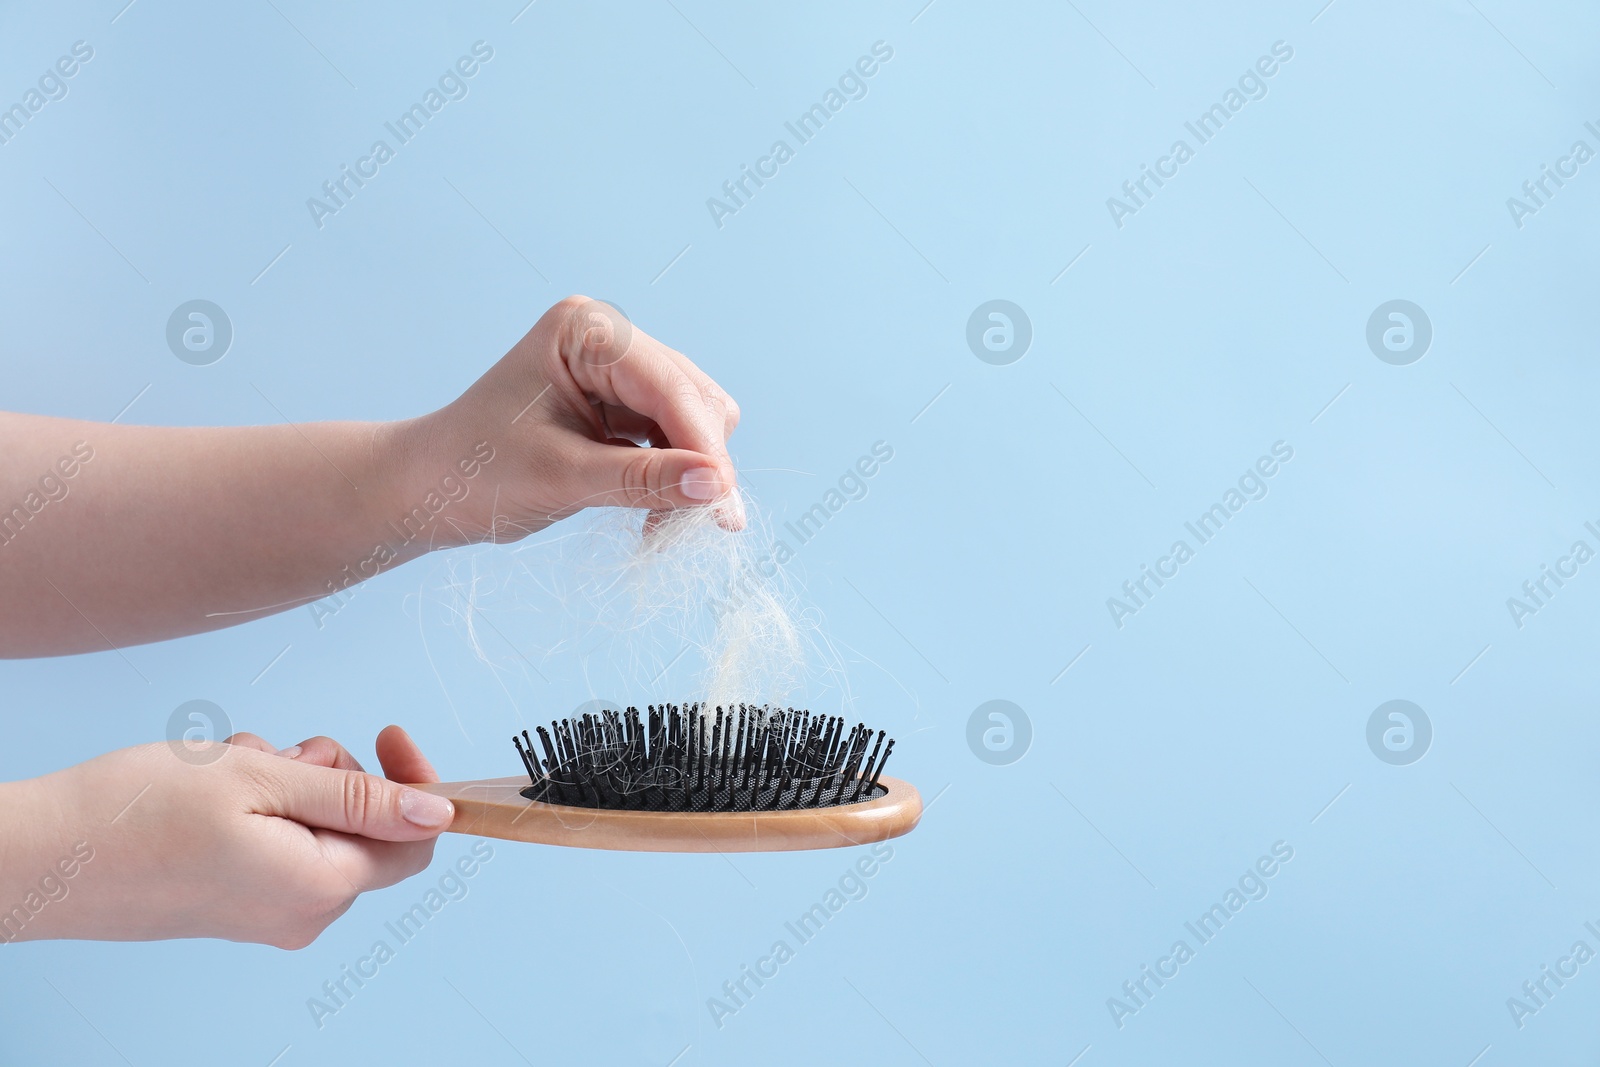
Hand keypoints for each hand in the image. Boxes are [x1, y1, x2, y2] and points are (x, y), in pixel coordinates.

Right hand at [1, 726, 450, 947]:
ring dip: (290, 781)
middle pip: (366, 827)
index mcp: (321, 887)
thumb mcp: (264, 782)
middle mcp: (303, 913)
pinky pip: (280, 842)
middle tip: (279, 753)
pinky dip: (261, 803)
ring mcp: (268, 912)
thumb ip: (358, 797)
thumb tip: (439, 811)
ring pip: (319, 825)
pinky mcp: (236, 903)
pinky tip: (212, 788)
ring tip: (233, 767)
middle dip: (335, 774)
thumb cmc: (139, 815)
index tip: (387, 732)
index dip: (412, 781)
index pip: (415, 839)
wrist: (40, 858)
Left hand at [384, 295, 743, 545]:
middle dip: (699, 464)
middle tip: (691, 529)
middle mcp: (609, 339)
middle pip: (696, 400)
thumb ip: (644, 481)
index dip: (704, 450)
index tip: (724, 511)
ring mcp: (617, 371)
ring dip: (689, 477)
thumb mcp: (562, 478)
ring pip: (694, 422)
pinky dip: (672, 481)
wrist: (426, 491)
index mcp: (587, 331)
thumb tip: (719, 489)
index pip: (671, 388)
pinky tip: (653, 515)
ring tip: (660, 528)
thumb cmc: (474, 474)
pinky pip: (674, 441)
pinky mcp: (620, 406)